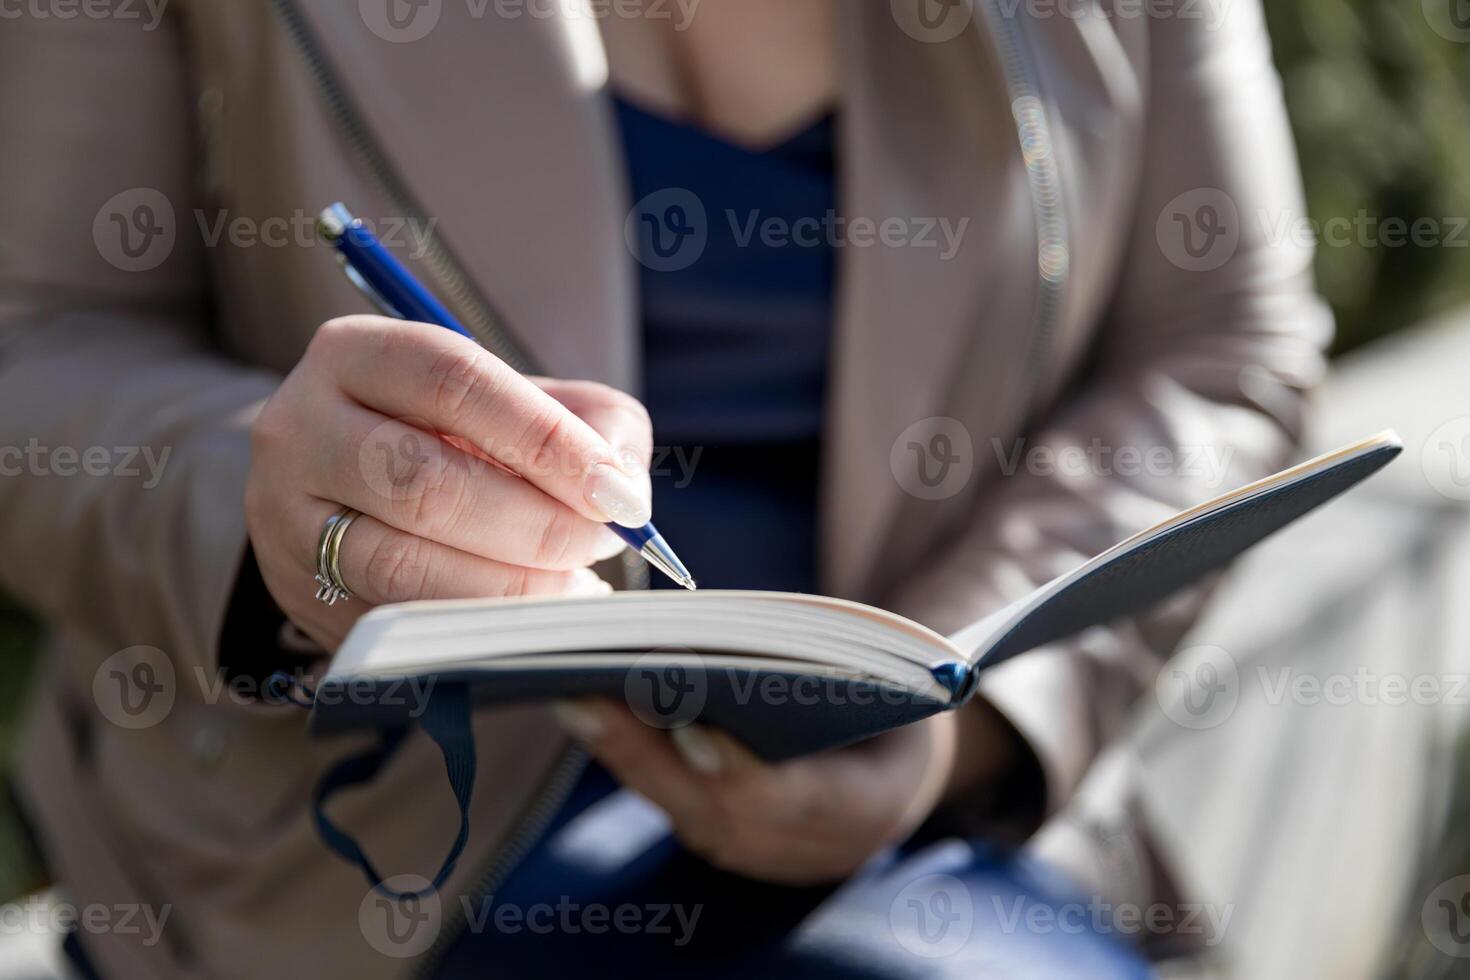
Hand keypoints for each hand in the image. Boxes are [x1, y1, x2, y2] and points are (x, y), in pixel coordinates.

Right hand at [245, 315, 653, 650]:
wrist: (347, 491)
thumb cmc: (457, 438)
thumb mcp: (523, 402)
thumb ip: (591, 422)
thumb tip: (623, 484)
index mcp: (357, 355)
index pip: (454, 381)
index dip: (545, 438)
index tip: (614, 491)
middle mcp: (302, 429)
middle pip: (423, 481)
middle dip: (534, 523)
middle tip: (599, 542)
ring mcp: (288, 519)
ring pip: (400, 566)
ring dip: (507, 587)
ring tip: (573, 586)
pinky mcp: (298, 596)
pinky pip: (392, 625)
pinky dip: (474, 628)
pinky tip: (528, 620)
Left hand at [552, 700, 963, 884]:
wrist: (892, 778)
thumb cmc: (890, 705)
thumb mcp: (890, 686)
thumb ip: (843, 664)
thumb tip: (750, 630)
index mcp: (863, 808)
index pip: (791, 799)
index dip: (738, 771)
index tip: (692, 733)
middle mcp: (801, 847)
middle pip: (709, 806)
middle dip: (643, 751)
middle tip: (586, 695)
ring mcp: (753, 851)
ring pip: (676, 804)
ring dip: (617, 748)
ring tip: (568, 687)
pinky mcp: (714, 834)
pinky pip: (665, 796)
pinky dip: (624, 752)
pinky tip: (584, 704)